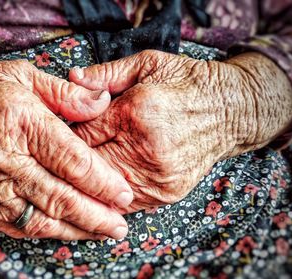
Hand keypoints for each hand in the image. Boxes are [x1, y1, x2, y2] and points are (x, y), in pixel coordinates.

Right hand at [0, 52, 133, 238]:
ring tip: (100, 232)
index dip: (102, 182)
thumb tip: (103, 104)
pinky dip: (44, 231)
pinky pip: (12, 225)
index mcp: (16, 117)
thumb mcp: (24, 76)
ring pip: (36, 218)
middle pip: (57, 195)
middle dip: (95, 215)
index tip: (124, 195)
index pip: (70, 160)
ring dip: (73, 229)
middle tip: (120, 226)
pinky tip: (65, 229)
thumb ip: (67, 94)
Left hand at [70, 50, 291, 210]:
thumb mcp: (148, 64)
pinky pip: (126, 203)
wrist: (230, 111)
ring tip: (76, 177)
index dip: (65, 137)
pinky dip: (109, 197)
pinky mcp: (166, 193)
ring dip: (88, 185)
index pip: (82, 135)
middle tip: (62, 158)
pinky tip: (101, 190)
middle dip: (73, 163)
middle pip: (89, 167)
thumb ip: (105, 74)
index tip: (61, 135)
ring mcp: (157, 177)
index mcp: (135, 114)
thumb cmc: (187, 83)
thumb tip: (71, 78)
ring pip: (104, 191)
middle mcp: (145, 150)